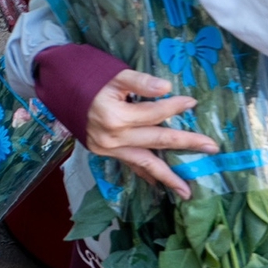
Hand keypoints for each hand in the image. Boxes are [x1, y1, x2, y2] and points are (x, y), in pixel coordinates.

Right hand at [85, 68, 220, 198]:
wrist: (57, 90)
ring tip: (188, 192)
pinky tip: (159, 184)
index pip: (154, 113)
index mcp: (116, 116)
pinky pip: (130, 165)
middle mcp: (114, 137)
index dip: (175, 106)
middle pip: (157, 141)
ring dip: (168, 177)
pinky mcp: (104, 153)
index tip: (192, 102)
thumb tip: (166, 87)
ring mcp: (108, 148)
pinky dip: (145, 174)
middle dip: (185, 144)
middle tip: (211, 148)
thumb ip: (139, 82)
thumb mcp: (112, 75)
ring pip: (144, 163)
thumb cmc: (87, 79)